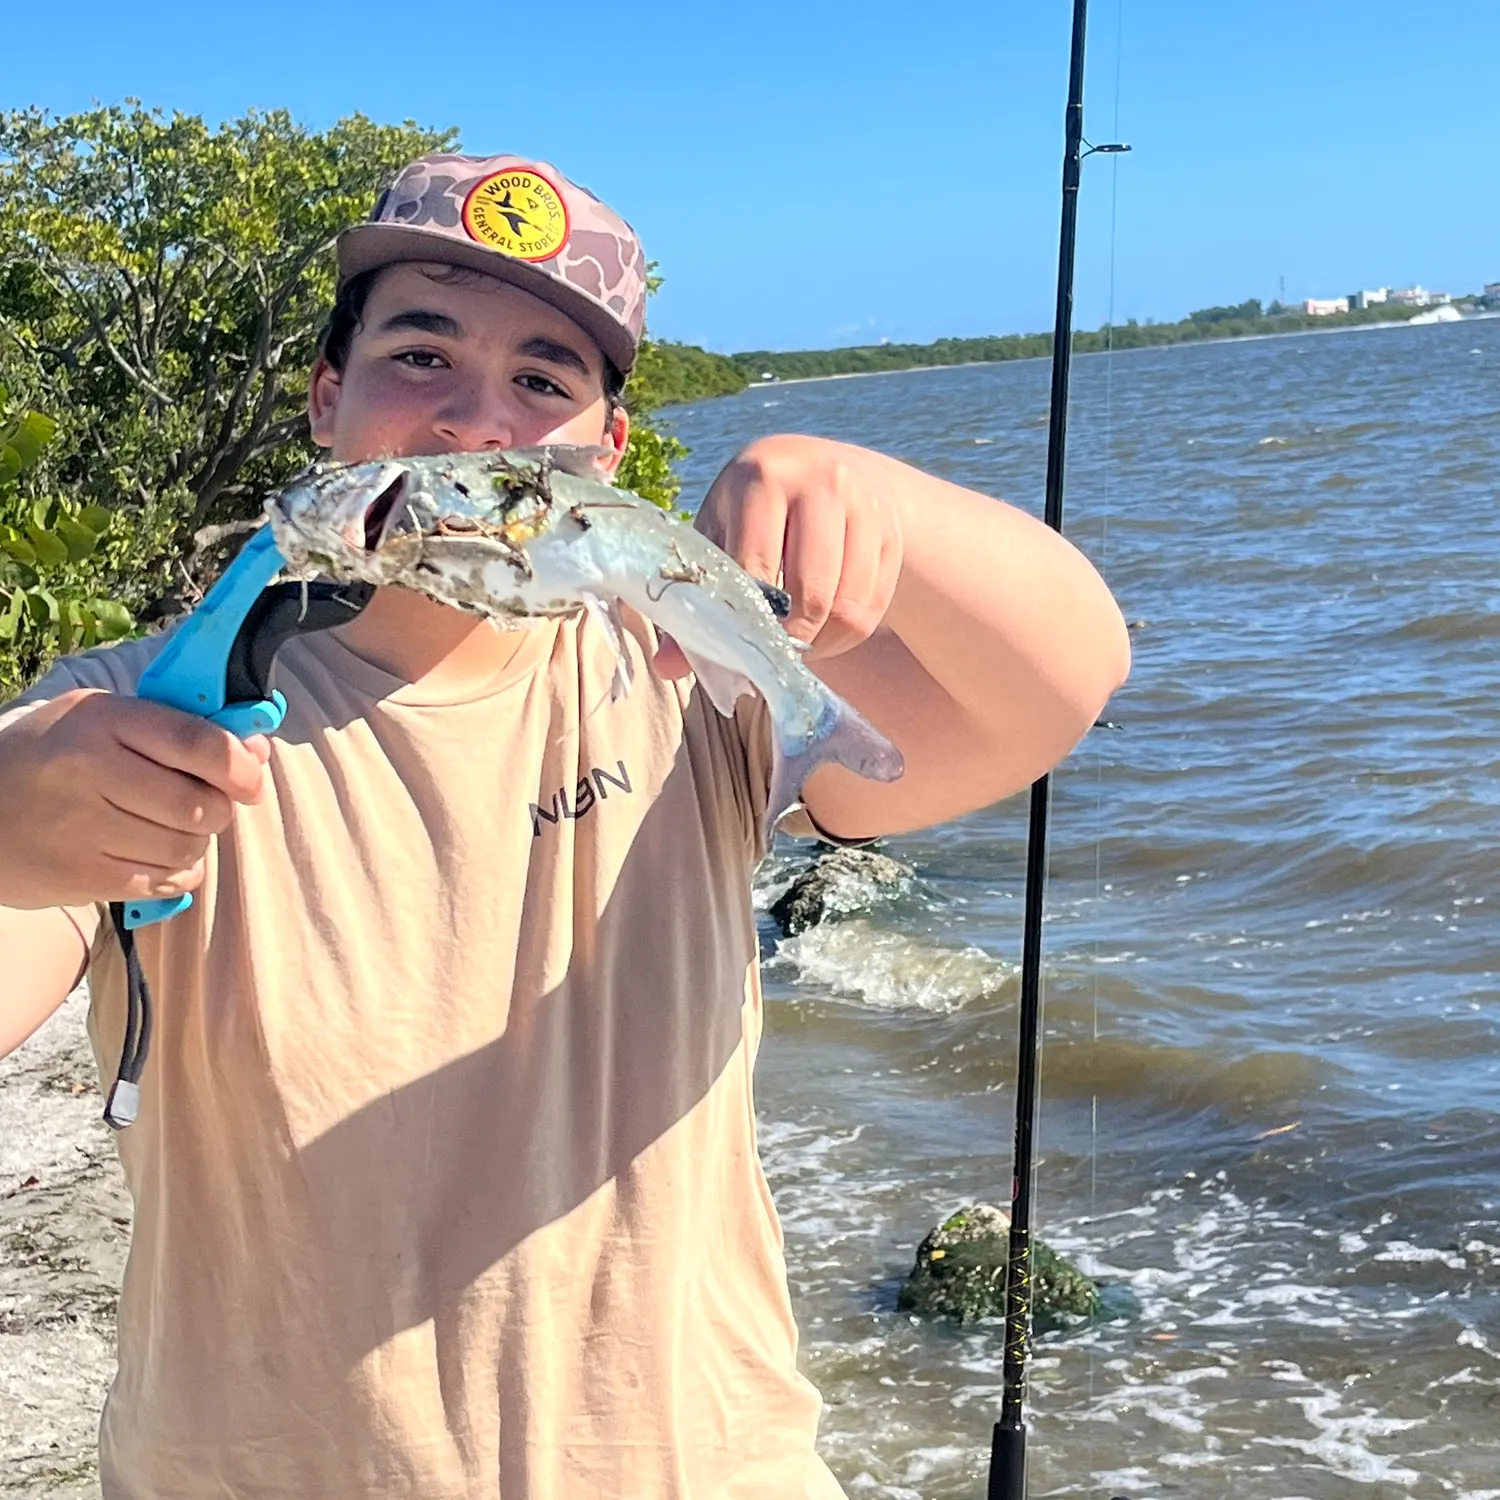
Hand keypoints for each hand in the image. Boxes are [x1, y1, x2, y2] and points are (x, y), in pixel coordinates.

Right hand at [0, 688, 269, 909]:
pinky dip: (177, 872)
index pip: (197, 743)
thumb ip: (178, 730)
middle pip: (199, 804)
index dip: (240, 766)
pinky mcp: (80, 876)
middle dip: (216, 808)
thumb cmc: (53, 757)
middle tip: (200, 804)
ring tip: (168, 829)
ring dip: (195, 842)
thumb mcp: (102, 720)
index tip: (249, 779)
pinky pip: (165, 882)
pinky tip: (156, 856)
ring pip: (186, 847)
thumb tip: (257, 752)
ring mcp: (82, 828)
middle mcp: (90, 770)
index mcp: (101, 720)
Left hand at [656, 435, 904, 676]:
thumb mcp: (717, 538)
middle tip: (770, 654)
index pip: (756, 569)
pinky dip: (845, 636)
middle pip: (811, 595)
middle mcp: (820, 483)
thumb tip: (666, 668)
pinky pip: (872, 609)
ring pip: (847, 608)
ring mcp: (864, 506)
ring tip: (794, 646)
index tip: (738, 646)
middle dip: (788, 640)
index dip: (747, 621)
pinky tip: (821, 632)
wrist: (822, 470)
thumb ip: (690, 599)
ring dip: (819, 644)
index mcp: (762, 477)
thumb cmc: (752, 514)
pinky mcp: (890, 533)